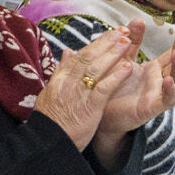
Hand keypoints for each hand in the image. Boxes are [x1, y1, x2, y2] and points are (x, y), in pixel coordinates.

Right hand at [32, 23, 137, 150]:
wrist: (47, 142)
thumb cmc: (51, 120)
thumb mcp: (51, 92)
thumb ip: (61, 71)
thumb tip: (68, 52)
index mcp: (60, 78)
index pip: (80, 55)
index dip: (97, 43)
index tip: (110, 34)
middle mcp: (68, 82)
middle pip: (89, 57)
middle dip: (107, 42)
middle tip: (123, 31)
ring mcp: (78, 94)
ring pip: (96, 68)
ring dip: (113, 54)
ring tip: (127, 42)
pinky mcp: (89, 107)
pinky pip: (104, 88)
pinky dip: (115, 77)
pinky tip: (127, 68)